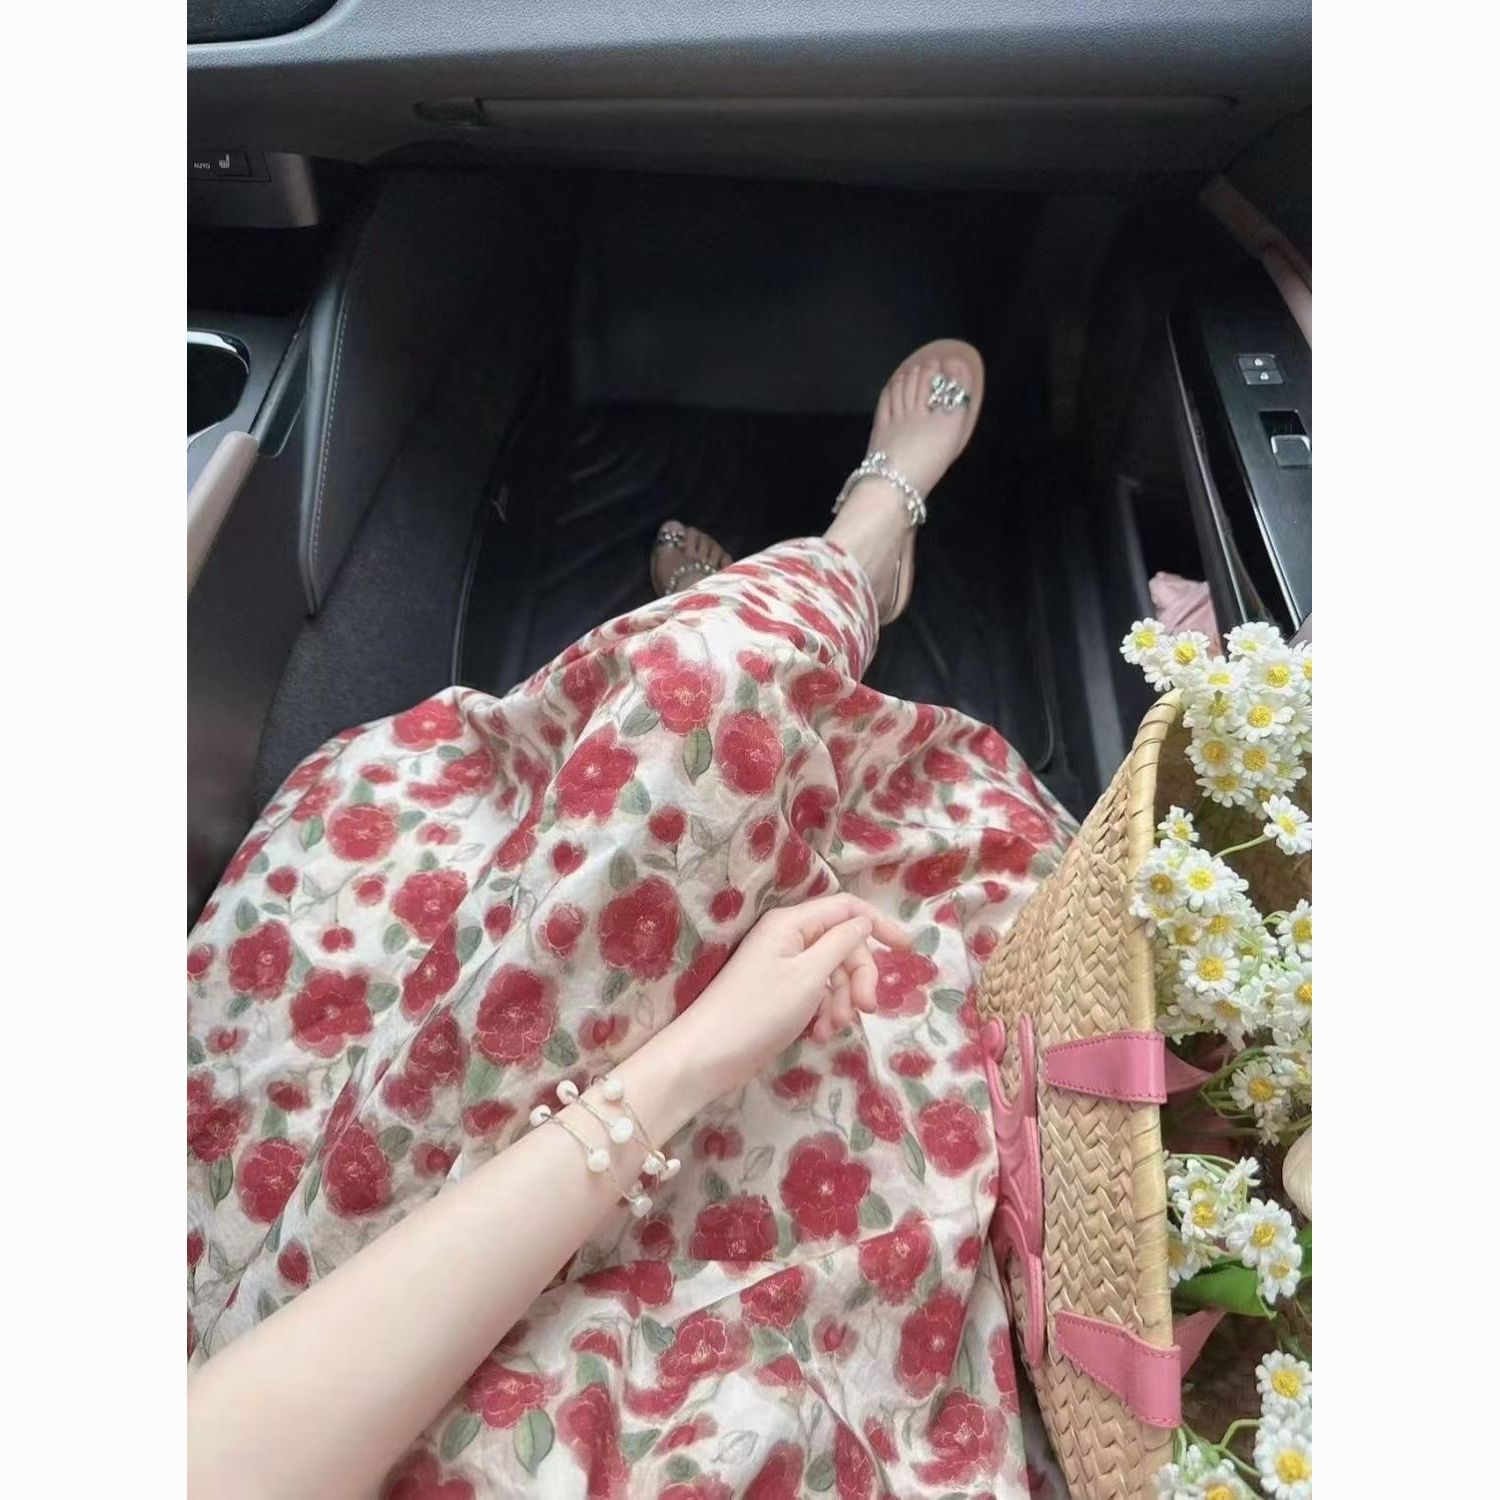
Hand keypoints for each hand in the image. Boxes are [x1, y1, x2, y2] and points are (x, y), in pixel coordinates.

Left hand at [665, 894, 911, 1104]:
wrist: (710, 1055)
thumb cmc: (758, 1011)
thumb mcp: (809, 976)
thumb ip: (841, 944)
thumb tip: (864, 921)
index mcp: (792, 923)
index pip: (847, 909)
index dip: (879, 925)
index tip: (907, 951)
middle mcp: (789, 938)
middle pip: (844, 945)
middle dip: (859, 977)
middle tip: (866, 1009)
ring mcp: (785, 966)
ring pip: (834, 973)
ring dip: (842, 1000)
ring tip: (832, 1028)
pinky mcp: (782, 993)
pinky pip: (818, 993)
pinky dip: (825, 1011)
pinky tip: (819, 1033)